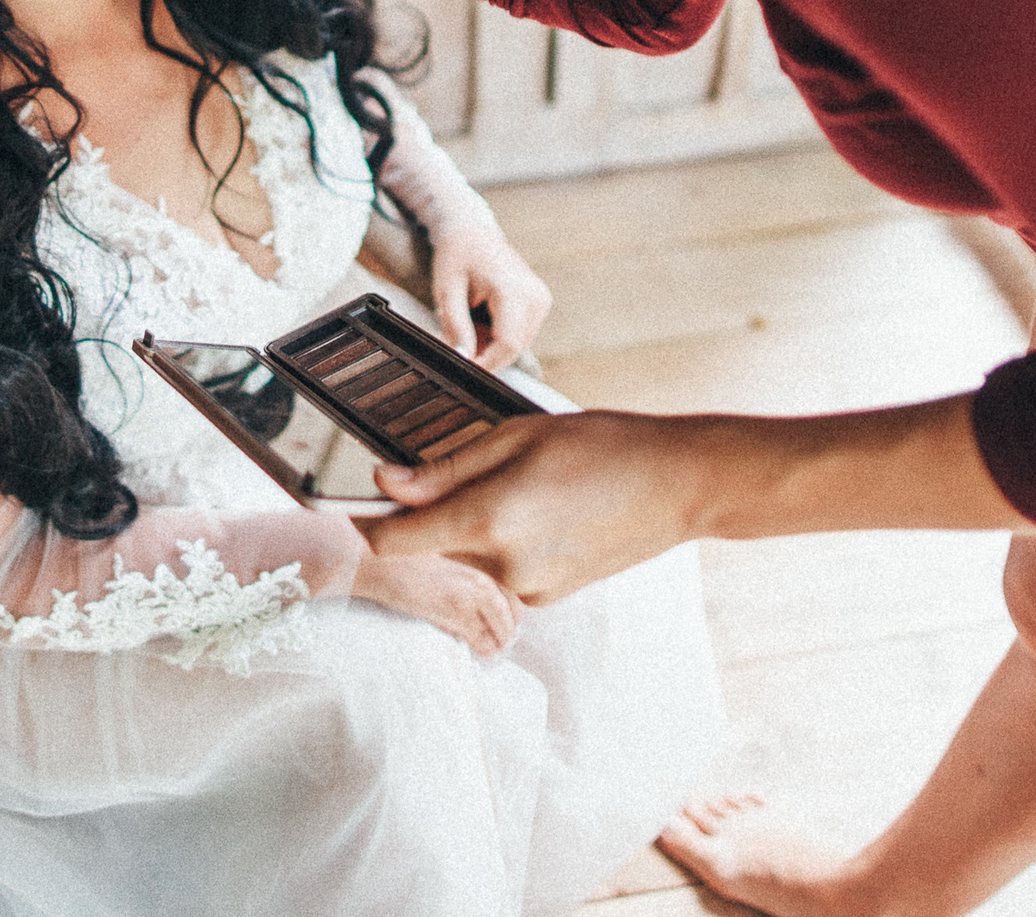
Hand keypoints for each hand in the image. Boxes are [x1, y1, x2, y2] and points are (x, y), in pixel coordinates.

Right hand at [347, 551, 522, 653]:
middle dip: (509, 626)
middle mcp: (481, 570)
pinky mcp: (456, 612)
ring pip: (502, 627)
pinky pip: (482, 639)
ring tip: (496, 650)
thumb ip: (460, 562)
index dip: (510, 605)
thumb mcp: (437, 546)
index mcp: (478, 550)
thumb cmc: (396, 548)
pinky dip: (485, 649)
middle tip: (504, 637)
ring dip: (500, 641)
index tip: (507, 616)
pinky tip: (483, 653)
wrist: (372, 556)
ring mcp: (471, 592)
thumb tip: (468, 586)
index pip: (511, 584)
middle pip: (512, 607)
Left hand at [365, 412, 716, 604]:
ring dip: (473, 525)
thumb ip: (445, 469)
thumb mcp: (517, 438)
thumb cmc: (603, 446)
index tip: (356, 499)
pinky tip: (547, 510)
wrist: (679, 486)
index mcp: (490, 520)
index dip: (366, 521)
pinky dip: (506, 541)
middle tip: (473, 468)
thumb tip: (385, 484)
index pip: (394, 541)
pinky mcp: (547, 597)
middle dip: (434, 512)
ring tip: (526, 485)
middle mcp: (504, 566)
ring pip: (469, 555)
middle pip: (433, 545)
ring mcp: (528, 589)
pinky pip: (501, 567)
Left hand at [424, 216, 549, 369]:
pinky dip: (498, 334)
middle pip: (513, 348)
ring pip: (517, 344)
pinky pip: (520, 333)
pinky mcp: (540, 302)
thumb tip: (464, 359)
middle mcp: (535, 295)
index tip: (463, 369)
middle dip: (485, 353)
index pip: (508, 344)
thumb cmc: (457, 255)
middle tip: (458, 338)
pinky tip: (482, 316)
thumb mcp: (447, 291)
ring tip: (469, 318)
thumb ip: (456, 327)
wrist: (473, 232)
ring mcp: (541, 299)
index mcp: (513, 288)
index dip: (486, 364)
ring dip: (491, 344)